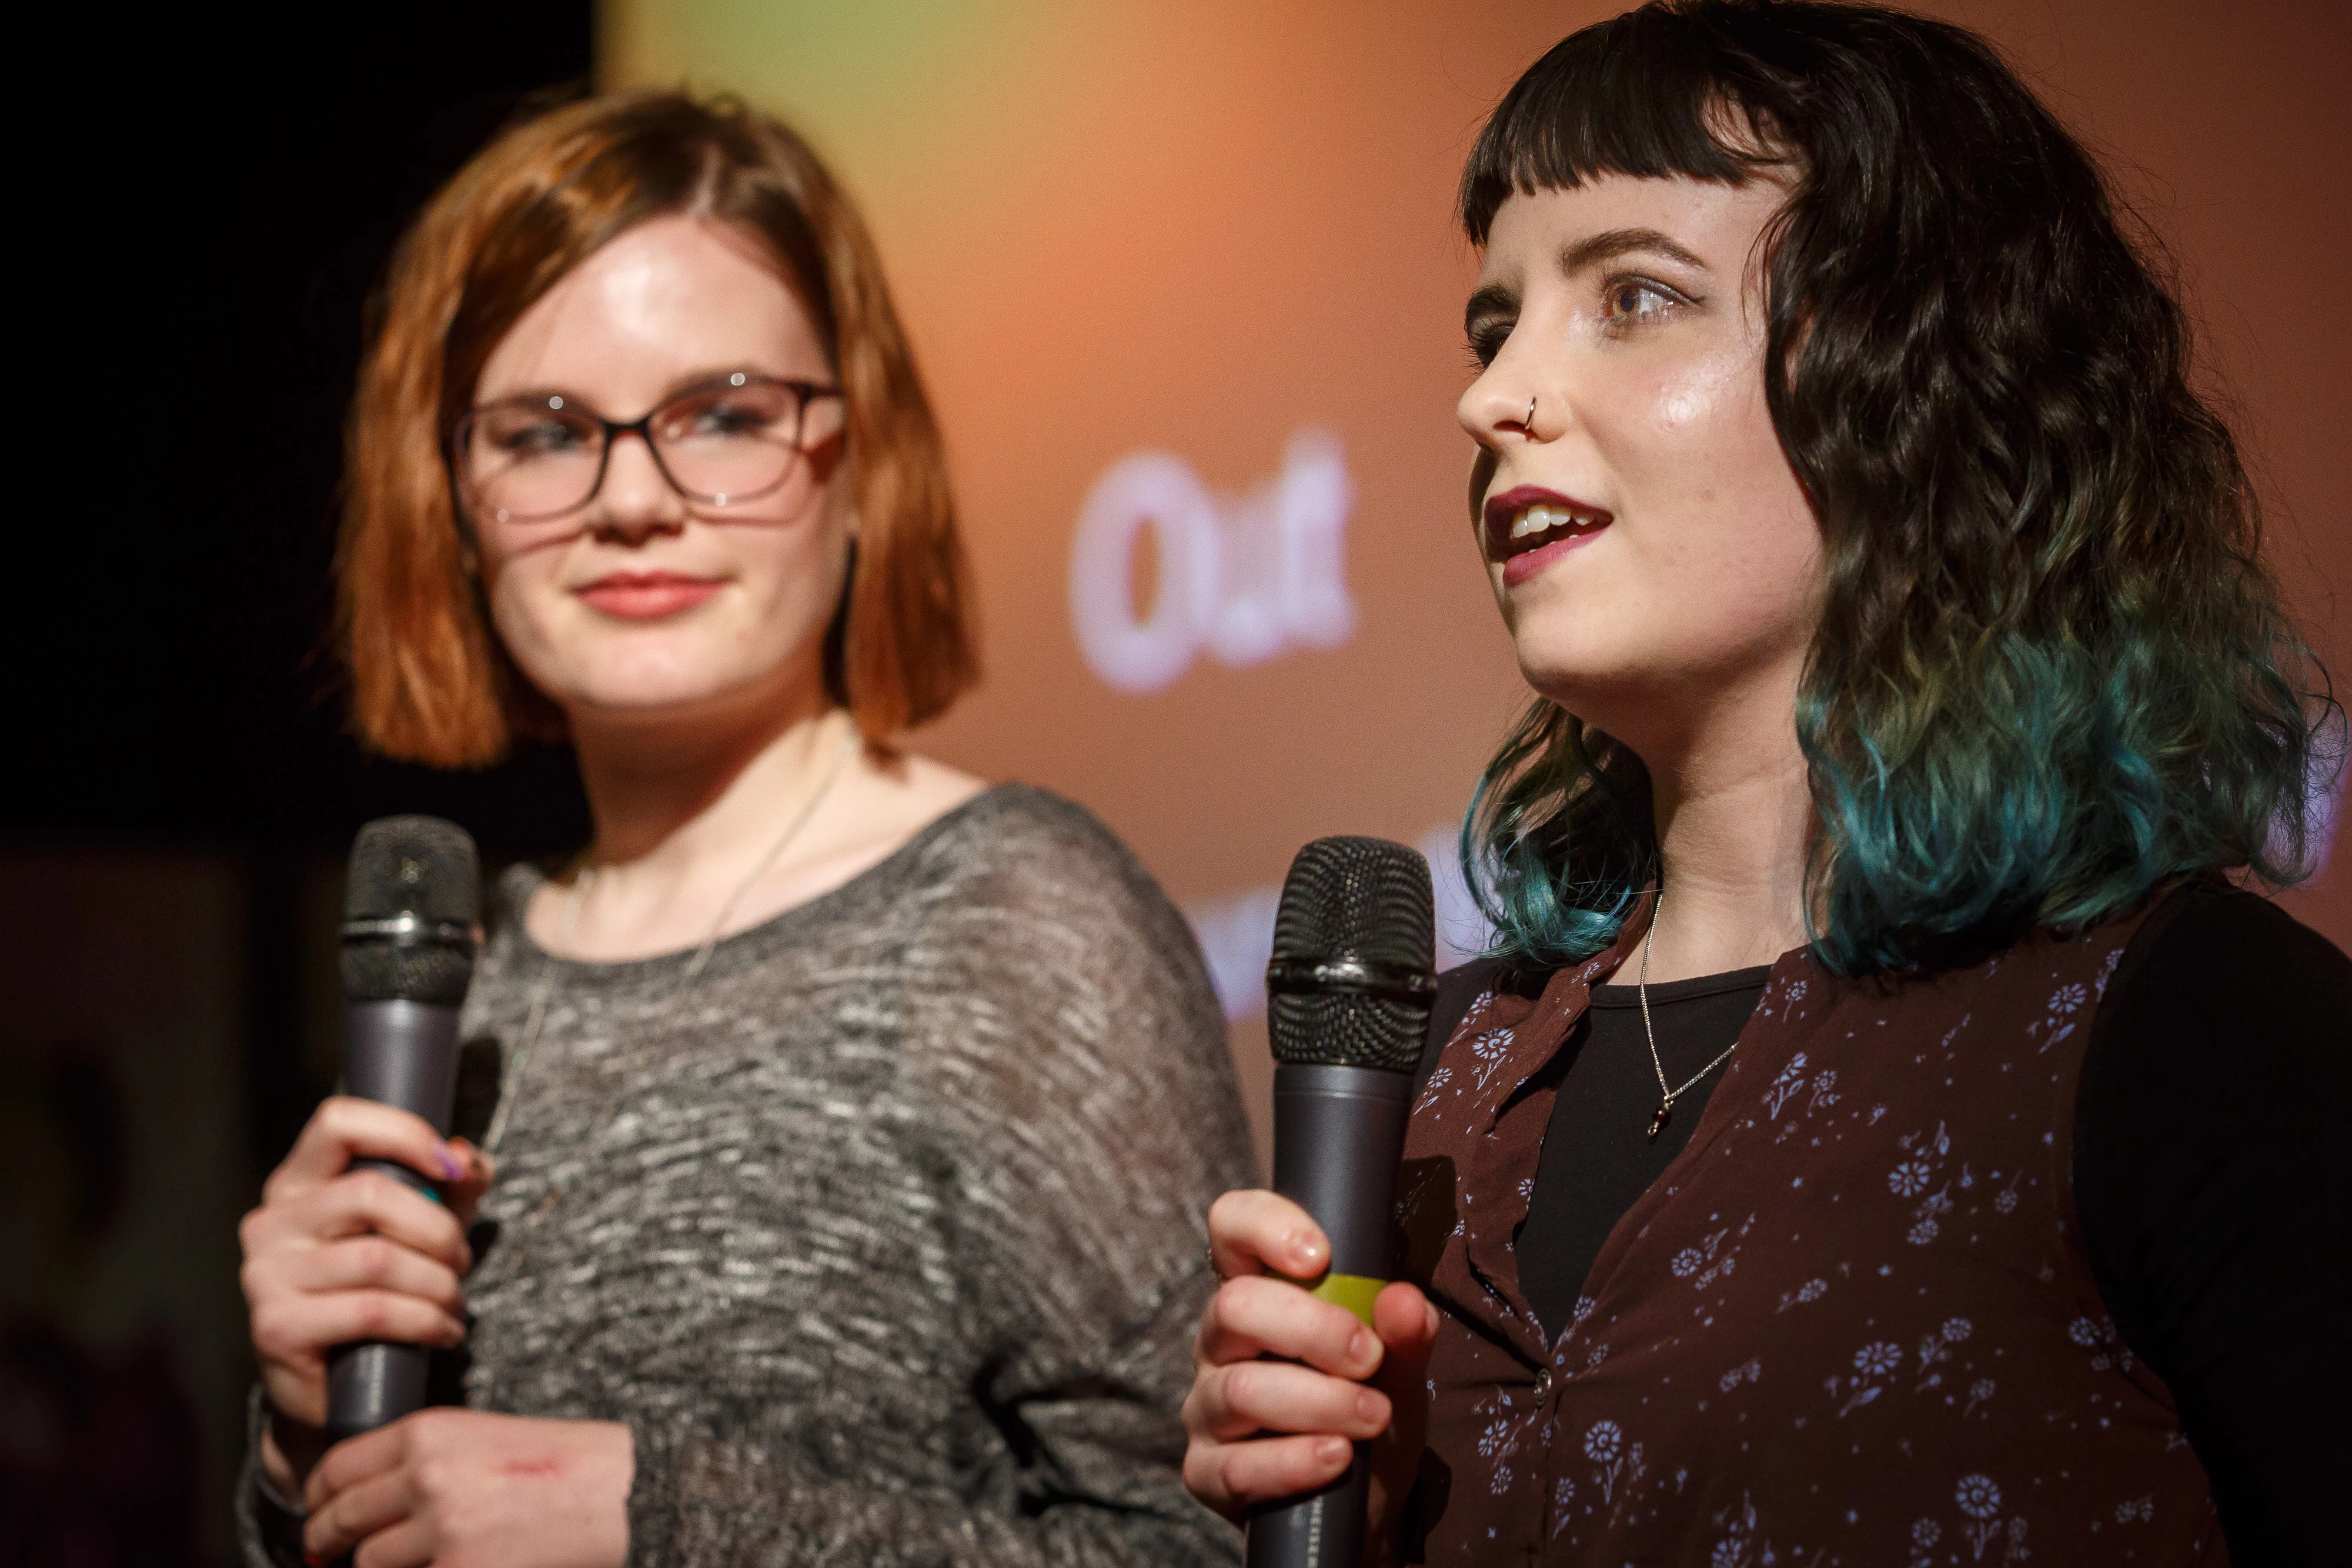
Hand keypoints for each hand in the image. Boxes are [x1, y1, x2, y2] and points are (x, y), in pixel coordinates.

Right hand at [238, 1097, 494, 1491]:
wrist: (335, 1389)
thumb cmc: (380, 1292)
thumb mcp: (421, 1229)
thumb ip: (450, 1185)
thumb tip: (467, 1156)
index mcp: (298, 1184)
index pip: (338, 1122)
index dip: (403, 1132)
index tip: (449, 1167)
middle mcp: (271, 1222)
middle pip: (371, 1193)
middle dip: (438, 1229)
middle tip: (461, 1261)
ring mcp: (265, 1275)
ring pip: (379, 1258)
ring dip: (439, 1283)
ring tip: (454, 1302)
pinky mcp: (276, 1328)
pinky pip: (372, 1310)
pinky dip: (425, 1320)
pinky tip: (444, 1331)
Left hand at [303, 1409, 631, 1567]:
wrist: (623, 1493)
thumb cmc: (563, 1466)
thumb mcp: (482, 1439)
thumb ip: (424, 1460)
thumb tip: (365, 1501)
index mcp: (429, 1432)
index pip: (336, 1467)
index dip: (318, 1496)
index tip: (318, 1510)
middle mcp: (425, 1476)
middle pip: (339, 1518)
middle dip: (326, 1541)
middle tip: (325, 1551)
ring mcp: (441, 1529)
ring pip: (367, 1562)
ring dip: (373, 1567)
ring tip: (400, 1561)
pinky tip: (440, 1564)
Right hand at [1181, 1189, 1438, 1555]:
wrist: (1363, 1506)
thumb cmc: (1370, 1413)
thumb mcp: (1400, 1370)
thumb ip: (1405, 1334)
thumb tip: (1404, 1299)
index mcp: (1260, 1293)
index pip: (1232, 1228)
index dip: (1265, 1227)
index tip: (1320, 1255)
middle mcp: (1220, 1342)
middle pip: (1235, 1307)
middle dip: (1312, 1329)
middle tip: (1367, 1357)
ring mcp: (1207, 1407)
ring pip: (1241, 1389)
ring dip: (1319, 1402)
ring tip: (1373, 1416)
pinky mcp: (1205, 1472)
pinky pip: (1235, 1466)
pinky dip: (1293, 1462)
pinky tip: (1336, 1458)